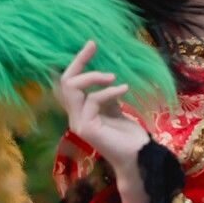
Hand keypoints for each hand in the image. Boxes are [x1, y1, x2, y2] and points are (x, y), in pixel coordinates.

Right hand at [55, 40, 151, 202]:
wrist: (138, 157)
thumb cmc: (129, 136)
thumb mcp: (116, 109)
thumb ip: (107, 96)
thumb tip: (105, 79)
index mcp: (81, 111)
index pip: (70, 82)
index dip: (78, 62)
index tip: (92, 45)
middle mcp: (76, 116)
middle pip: (65, 81)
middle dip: (78, 61)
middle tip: (93, 46)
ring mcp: (79, 122)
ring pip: (72, 87)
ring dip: (93, 76)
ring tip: (113, 77)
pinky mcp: (86, 128)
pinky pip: (92, 100)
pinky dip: (109, 91)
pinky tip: (124, 90)